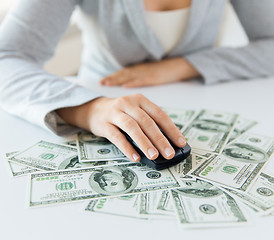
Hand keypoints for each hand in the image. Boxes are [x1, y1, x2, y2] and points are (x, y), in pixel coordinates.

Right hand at [56, 94, 186, 161]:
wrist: (93, 109)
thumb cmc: (120, 113)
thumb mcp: (135, 111)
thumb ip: (149, 123)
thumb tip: (167, 143)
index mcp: (140, 100)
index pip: (159, 115)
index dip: (171, 129)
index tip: (180, 143)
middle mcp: (128, 103)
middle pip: (147, 122)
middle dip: (160, 139)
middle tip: (169, 153)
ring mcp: (115, 113)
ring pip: (132, 128)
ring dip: (144, 143)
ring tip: (154, 156)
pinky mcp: (104, 124)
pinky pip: (117, 137)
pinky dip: (127, 148)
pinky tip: (135, 157)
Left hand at [100, 57, 198, 87]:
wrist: (182, 65)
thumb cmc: (168, 73)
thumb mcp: (154, 76)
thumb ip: (143, 83)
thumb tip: (133, 94)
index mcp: (141, 70)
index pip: (124, 73)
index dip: (113, 77)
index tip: (102, 81)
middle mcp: (142, 70)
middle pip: (124, 74)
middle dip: (112, 78)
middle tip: (101, 82)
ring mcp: (148, 72)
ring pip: (129, 76)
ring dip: (117, 79)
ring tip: (107, 84)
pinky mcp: (155, 76)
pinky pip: (142, 80)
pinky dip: (132, 83)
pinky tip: (124, 86)